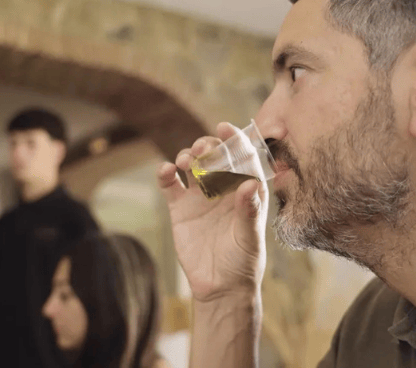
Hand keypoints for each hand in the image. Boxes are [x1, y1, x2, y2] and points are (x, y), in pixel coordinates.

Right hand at [157, 123, 268, 301]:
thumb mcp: (250, 239)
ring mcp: (200, 196)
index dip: (234, 140)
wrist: (219, 287)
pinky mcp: (179, 208)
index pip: (242, 158)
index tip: (224, 127)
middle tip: (202, 147)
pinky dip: (165, 174)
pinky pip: (170, 184)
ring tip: (186, 162)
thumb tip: (249, 184)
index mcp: (245, 190)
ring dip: (187, 155)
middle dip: (208, 145)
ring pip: (192, 165)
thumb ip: (249, 212)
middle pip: (214, 155)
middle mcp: (223, 187)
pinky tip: (166, 171)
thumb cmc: (243, 262)